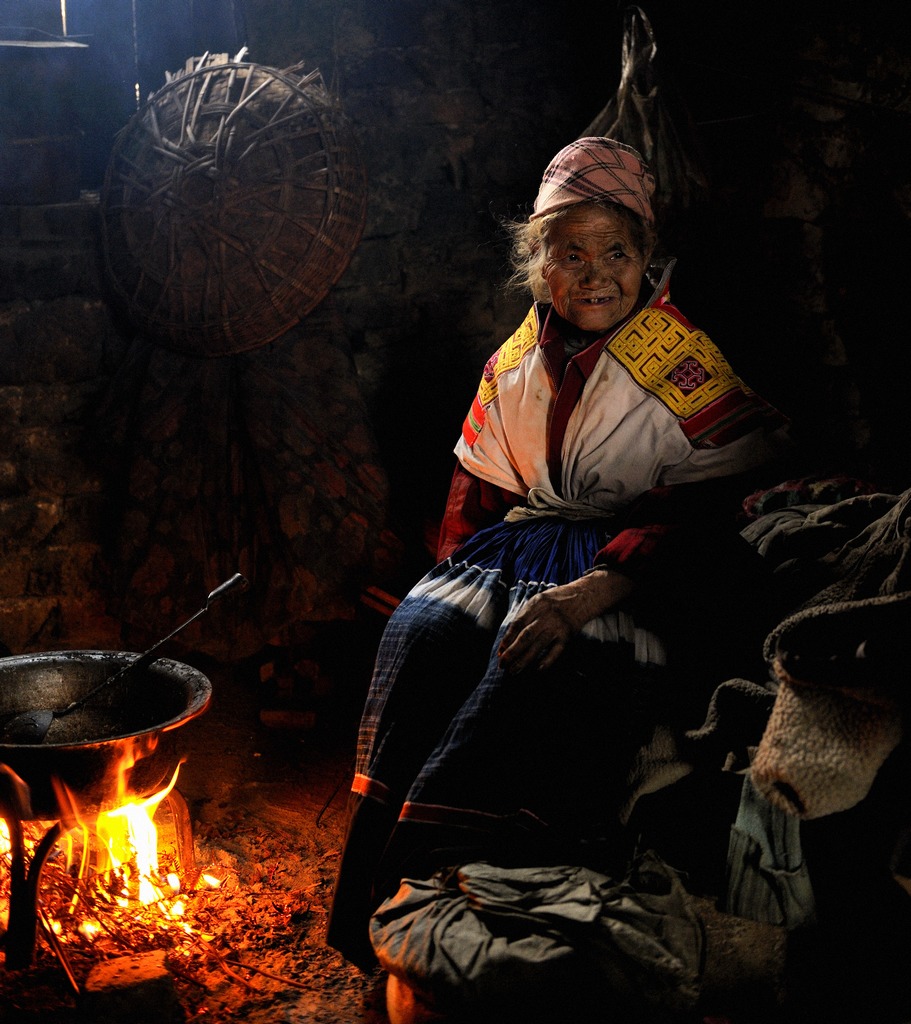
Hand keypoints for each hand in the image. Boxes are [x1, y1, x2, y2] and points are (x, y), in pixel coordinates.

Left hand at [497, 570, 632, 673]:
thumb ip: (526, 614)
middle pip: (526, 636)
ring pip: (538, 646)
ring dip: (524, 660)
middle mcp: (547, 615)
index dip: (507, 638)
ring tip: (513, 671)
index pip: (518, 623)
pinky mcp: (567, 636)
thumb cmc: (556, 599)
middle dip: (512, 652)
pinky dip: (546, 661)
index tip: (500, 650)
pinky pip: (555, 651)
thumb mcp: (539, 599)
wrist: (584, 596)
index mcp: (536, 604)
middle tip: (502, 664)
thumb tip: (509, 636)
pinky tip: (536, 670)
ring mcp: (558, 626)